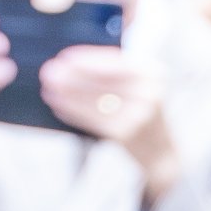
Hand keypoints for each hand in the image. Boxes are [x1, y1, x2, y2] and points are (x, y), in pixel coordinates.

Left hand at [39, 45, 178, 200]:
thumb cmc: (140, 111)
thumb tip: (70, 63)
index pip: (115, 61)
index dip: (87, 59)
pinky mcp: (126, 133)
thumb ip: (111, 72)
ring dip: (68, 95)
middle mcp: (149, 92)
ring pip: (93, 100)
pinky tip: (59, 106)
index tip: (64, 57)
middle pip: (101, 81)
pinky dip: (74, 112)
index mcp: (152, 73)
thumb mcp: (137, 86)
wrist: (161, 152)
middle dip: (72, 77)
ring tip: (49, 89)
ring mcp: (139, 114)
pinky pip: (92, 119)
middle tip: (49, 73)